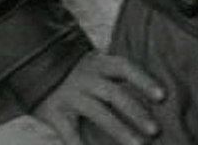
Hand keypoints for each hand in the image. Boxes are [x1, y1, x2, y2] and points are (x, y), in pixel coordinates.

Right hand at [33, 51, 164, 144]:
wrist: (35, 67)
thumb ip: (118, 78)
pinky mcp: (54, 113)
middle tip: (155, 130)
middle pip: (115, 94)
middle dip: (136, 113)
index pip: (126, 69)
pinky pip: (70, 133)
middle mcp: (86, 79)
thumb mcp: (97, 65)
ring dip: (120, 131)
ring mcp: (70, 96)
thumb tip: (154, 95)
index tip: (162, 96)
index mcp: (100, 64)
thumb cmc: (79, 71)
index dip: (144, 81)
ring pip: (98, 114)